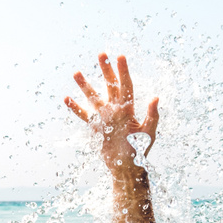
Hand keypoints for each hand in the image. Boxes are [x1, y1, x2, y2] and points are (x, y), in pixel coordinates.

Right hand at [64, 53, 158, 171]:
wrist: (126, 167)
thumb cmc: (140, 151)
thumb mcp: (149, 133)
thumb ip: (152, 115)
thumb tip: (155, 98)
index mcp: (128, 109)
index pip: (126, 85)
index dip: (123, 71)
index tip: (120, 56)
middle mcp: (115, 110)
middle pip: (109, 86)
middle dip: (106, 70)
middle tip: (101, 55)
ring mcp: (104, 118)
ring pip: (93, 97)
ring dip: (85, 85)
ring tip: (76, 72)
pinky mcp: (95, 128)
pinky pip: (83, 115)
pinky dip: (75, 108)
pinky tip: (67, 99)